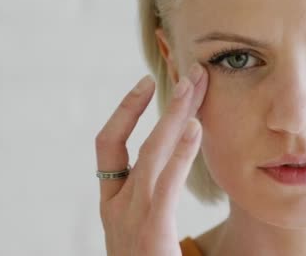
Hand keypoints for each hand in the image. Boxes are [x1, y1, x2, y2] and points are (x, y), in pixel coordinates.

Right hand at [95, 63, 207, 255]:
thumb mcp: (147, 228)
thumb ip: (157, 197)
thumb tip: (180, 161)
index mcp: (112, 204)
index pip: (109, 146)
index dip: (124, 111)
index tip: (148, 84)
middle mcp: (115, 206)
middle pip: (135, 140)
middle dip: (163, 104)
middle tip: (189, 73)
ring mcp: (129, 219)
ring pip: (150, 154)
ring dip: (175, 116)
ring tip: (195, 86)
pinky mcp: (150, 233)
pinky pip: (165, 184)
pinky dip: (180, 153)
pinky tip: (196, 127)